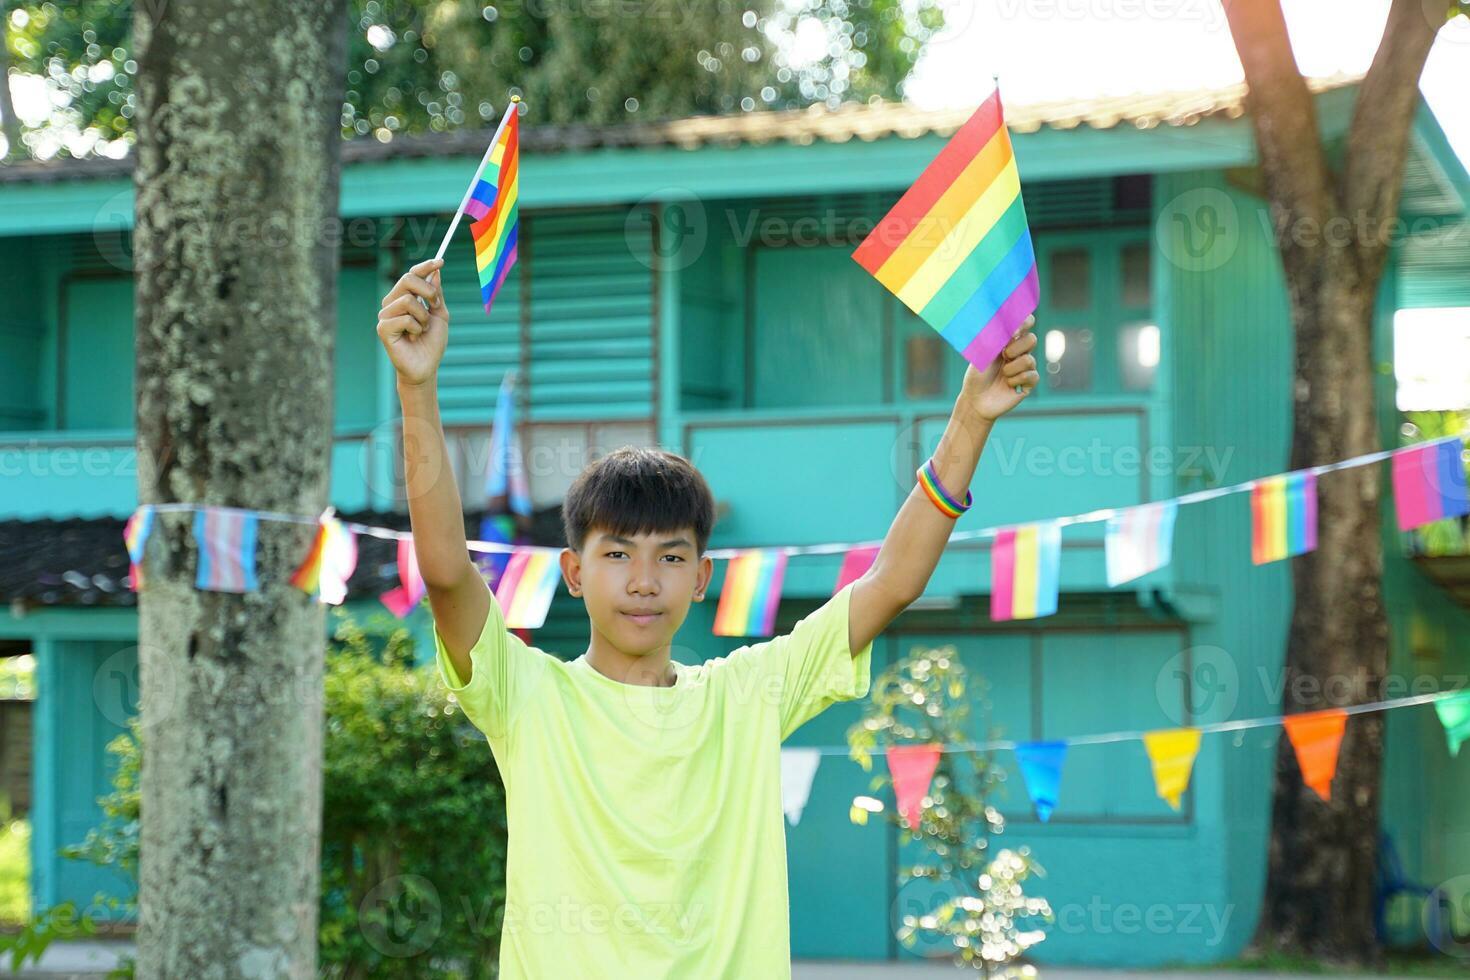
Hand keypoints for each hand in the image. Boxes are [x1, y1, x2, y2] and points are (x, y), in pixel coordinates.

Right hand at [377, 258, 448, 385]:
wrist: (426, 367)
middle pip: (407, 279)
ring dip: (423, 316)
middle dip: (427, 291)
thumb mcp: (440, 314)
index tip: (441, 261)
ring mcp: (385, 315)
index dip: (425, 266)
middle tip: (435, 305)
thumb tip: (436, 271)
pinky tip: (413, 337)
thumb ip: (436, 294)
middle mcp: (391, 302)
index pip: (411, 274)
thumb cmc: (431, 342)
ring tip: (422, 329)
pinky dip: (416, 328)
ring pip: (408, 300)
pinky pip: (405, 318)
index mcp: (404, 296)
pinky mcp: (383, 328)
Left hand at [960, 315, 1037, 421]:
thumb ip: (995, 337)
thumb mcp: (983, 354)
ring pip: (1029, 360)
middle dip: (1016, 348)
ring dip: (1012, 368)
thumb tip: (1007, 323)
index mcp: (1008, 341)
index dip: (1024, 323)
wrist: (976, 400)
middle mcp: (1019, 352)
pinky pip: (1032, 375)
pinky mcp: (1029, 383)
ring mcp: (1025, 368)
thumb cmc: (977, 376)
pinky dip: (1016, 380)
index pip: (1025, 324)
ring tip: (1002, 374)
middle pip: (1032, 339)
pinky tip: (1008, 384)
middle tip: (1003, 355)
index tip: (1014, 331)